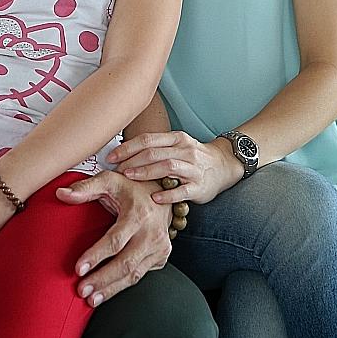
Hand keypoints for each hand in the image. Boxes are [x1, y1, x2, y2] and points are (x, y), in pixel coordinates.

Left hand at [55, 172, 172, 305]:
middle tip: (82, 289)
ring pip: (134, 274)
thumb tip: (61, 194)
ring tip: (91, 299)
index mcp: (138, 214)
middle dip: (102, 279)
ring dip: (111, 288)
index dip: (96, 256)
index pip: (115, 240)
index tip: (78, 268)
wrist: (162, 192)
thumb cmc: (131, 188)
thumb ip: (85, 187)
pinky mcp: (161, 256)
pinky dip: (122, 286)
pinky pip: (140, 275)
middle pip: (125, 263)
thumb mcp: (109, 180)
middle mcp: (151, 233)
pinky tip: (107, 292)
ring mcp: (159, 247)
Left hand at [108, 131, 242, 203]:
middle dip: (132, 161)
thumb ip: (155, 148)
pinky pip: (182, 190)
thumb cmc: (193, 157)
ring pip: (167, 167)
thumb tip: (122, 154)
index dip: (127, 148)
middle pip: (154, 153)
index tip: (111, 157)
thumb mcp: (176, 146)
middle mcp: (185, 150)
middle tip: (116, 170)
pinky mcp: (200, 187)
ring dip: (146, 172)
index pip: (148, 140)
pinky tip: (155, 198)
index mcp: (176, 139)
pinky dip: (168, 194)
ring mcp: (193, 168)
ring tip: (130, 178)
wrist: (225, 166)